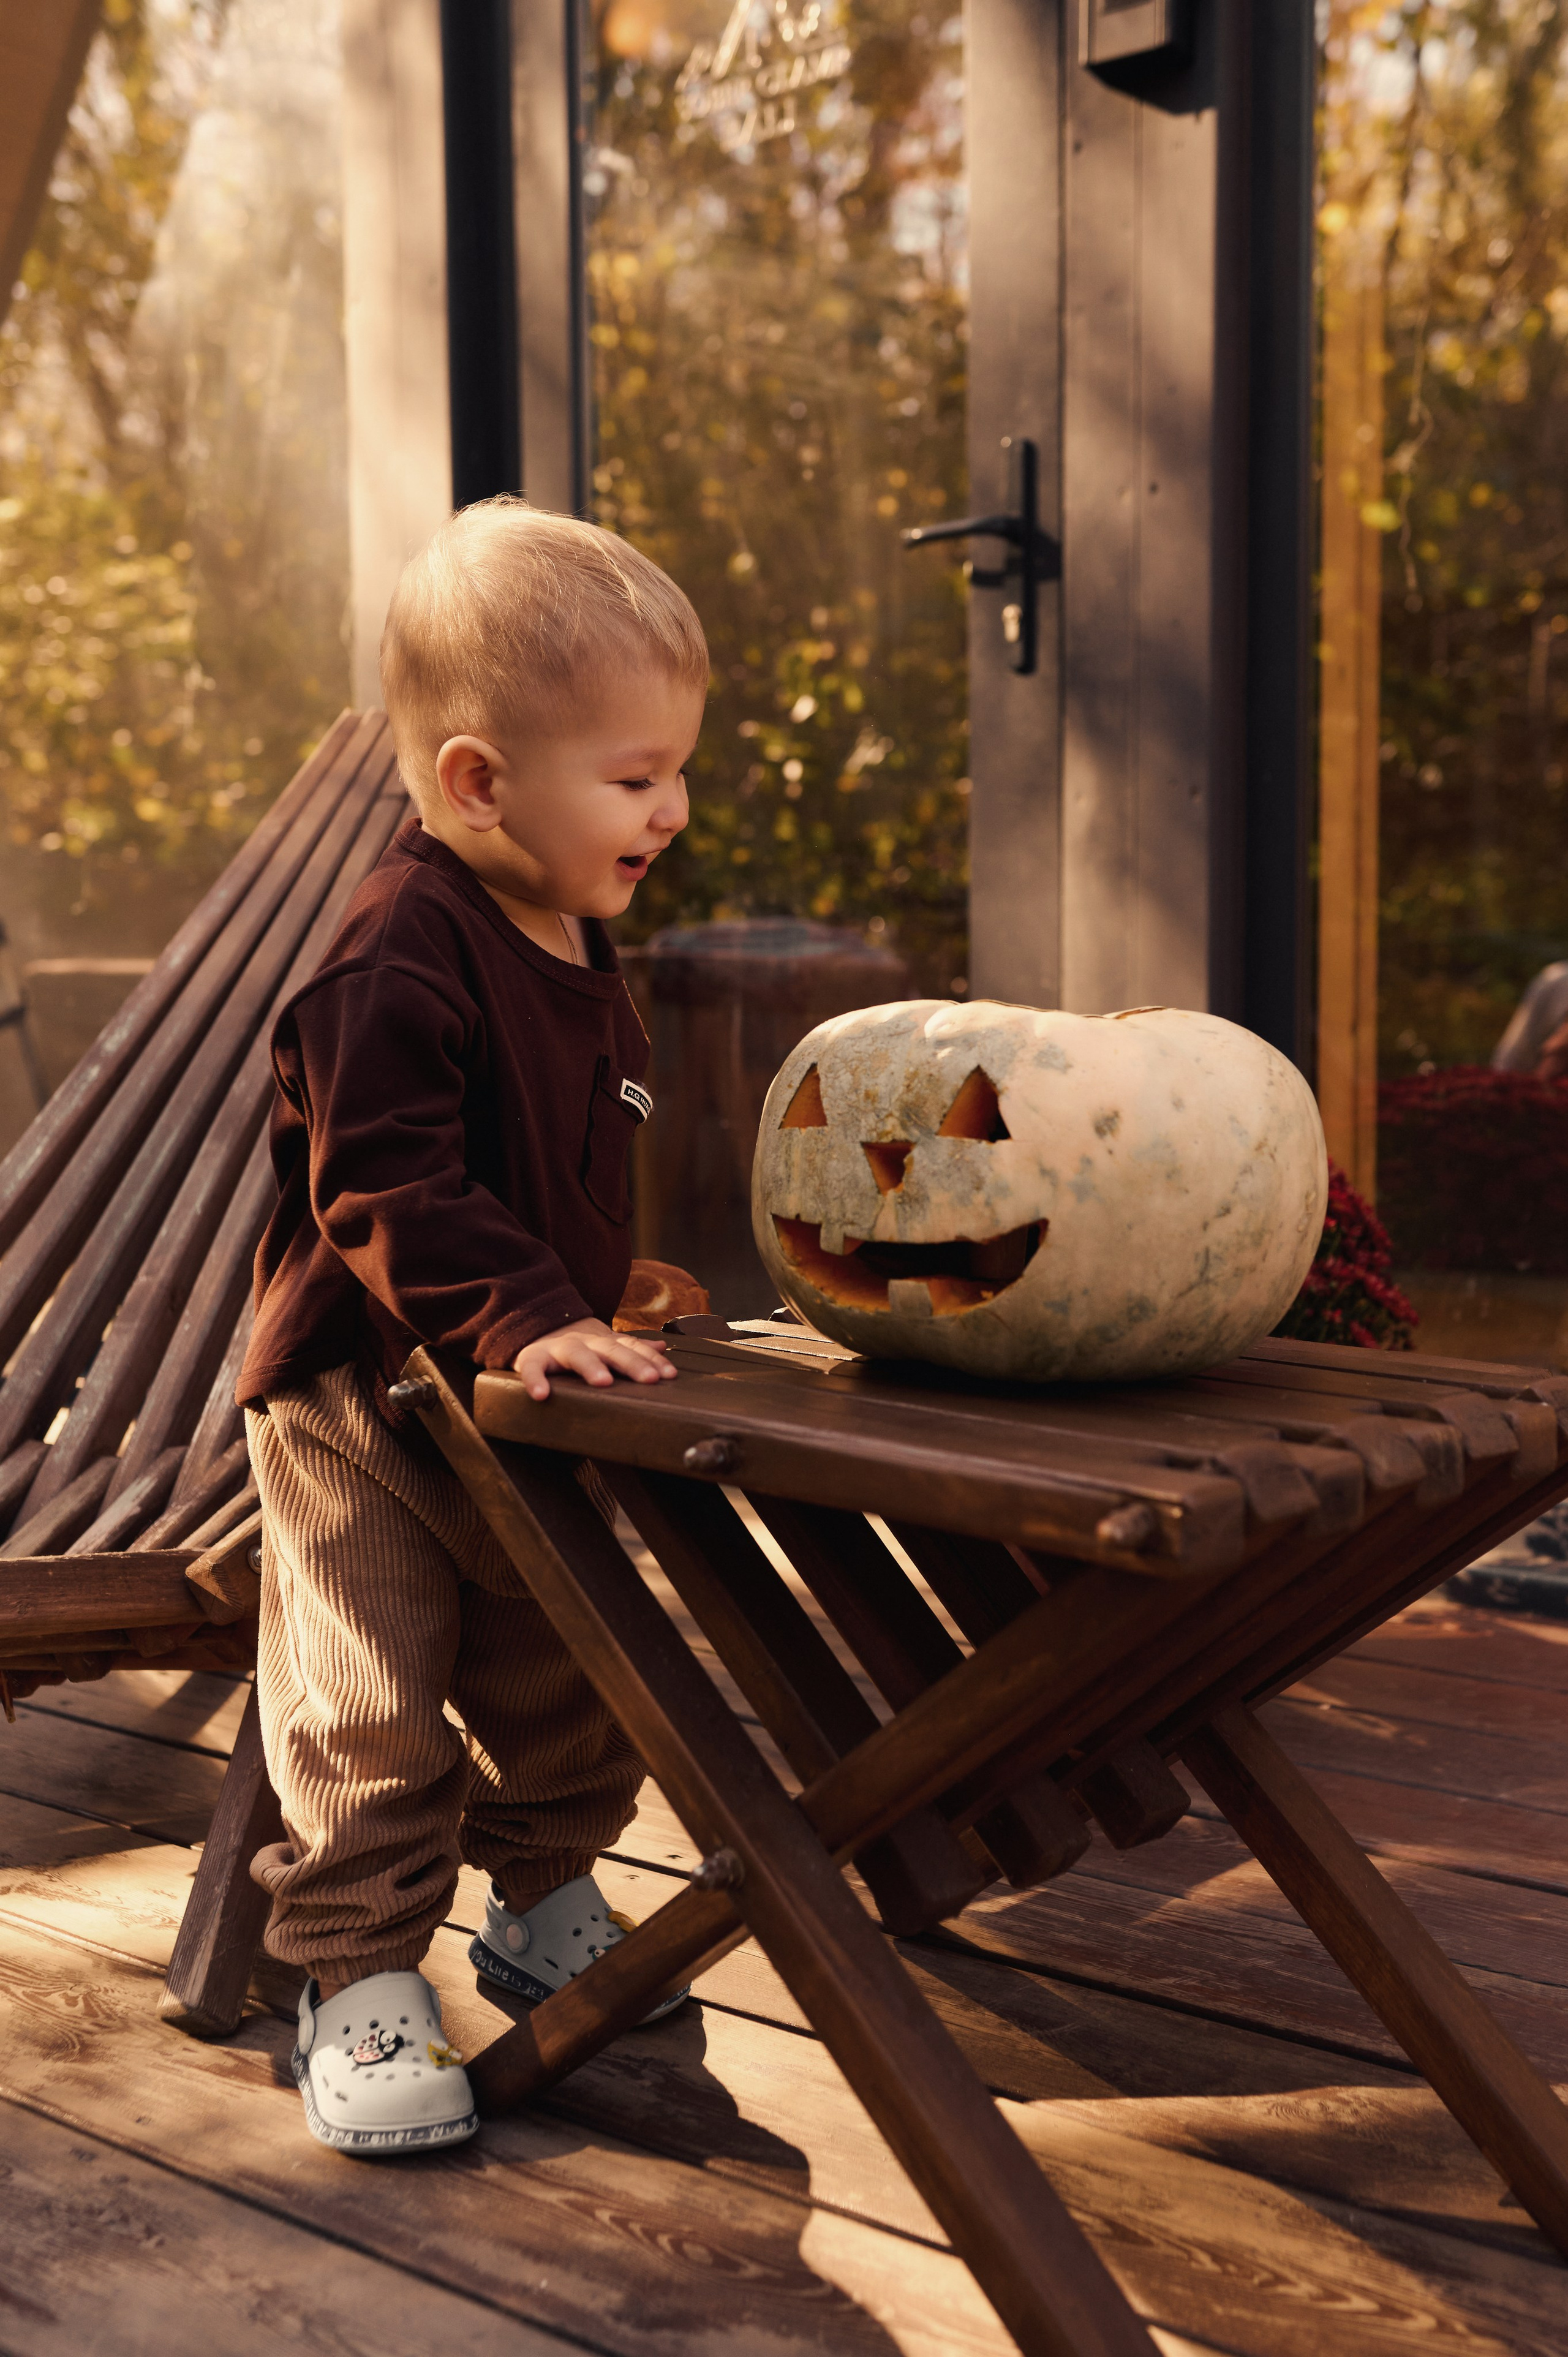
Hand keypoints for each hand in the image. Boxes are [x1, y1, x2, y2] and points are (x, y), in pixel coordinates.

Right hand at [513, 1316, 676, 1401]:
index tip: (669, 1375)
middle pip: (611, 1350)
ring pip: (576, 1353)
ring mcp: (558, 1348)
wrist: (535, 1327)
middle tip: (649, 1378)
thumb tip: (662, 1347)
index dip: (652, 1360)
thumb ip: (630, 1347)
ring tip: (603, 1381)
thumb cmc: (576, 1346)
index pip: (632, 1348)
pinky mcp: (532, 1358)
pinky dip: (535, 1380)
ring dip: (591, 1366)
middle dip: (632, 1363)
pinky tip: (541, 1394)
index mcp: (603, 1342)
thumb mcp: (604, 1344)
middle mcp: (584, 1342)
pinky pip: (532, 1368)